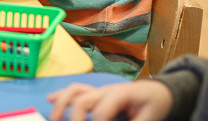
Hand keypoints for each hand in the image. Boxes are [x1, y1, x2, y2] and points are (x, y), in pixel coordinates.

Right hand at [46, 80, 173, 120]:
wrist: (158, 91)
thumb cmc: (155, 103)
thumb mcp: (151, 117)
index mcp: (121, 94)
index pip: (102, 111)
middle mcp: (106, 90)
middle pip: (82, 99)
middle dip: (75, 118)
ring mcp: (100, 91)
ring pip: (75, 91)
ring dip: (61, 104)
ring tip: (54, 119)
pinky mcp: (96, 95)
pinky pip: (75, 91)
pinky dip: (61, 96)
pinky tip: (49, 100)